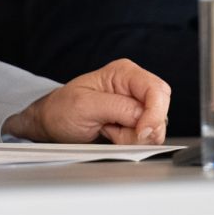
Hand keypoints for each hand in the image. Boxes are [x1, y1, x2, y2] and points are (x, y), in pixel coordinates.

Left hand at [3, 59, 170, 143]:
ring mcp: (135, 104)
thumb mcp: (85, 106)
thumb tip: (144, 117)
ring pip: (155, 126)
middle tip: (115, 132)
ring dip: (134, 137)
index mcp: (124, 73)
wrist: (52, 122)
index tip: (142, 132)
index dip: (154, 114)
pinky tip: (112, 135)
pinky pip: (146, 136)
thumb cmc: (62, 109)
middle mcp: (134, 86)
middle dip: (143, 128)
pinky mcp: (134, 121)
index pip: (156, 90)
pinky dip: (131, 141)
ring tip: (108, 130)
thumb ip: (117, 108)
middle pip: (161, 109)